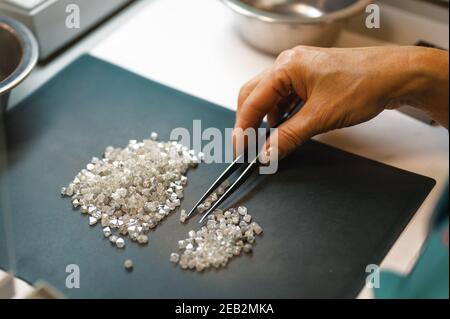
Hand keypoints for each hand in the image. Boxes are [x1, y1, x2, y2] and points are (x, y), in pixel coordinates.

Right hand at [234, 46, 448, 159]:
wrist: (395, 76)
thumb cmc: (363, 84)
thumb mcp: (320, 117)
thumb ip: (289, 136)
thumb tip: (267, 154)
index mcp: (285, 67)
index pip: (252, 101)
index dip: (242, 128)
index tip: (240, 150)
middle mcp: (288, 65)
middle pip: (255, 95)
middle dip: (249, 122)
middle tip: (247, 146)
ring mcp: (300, 70)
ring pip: (270, 98)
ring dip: (266, 120)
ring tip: (268, 141)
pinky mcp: (310, 79)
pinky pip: (286, 98)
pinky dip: (282, 115)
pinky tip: (286, 129)